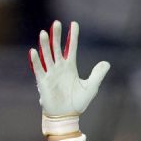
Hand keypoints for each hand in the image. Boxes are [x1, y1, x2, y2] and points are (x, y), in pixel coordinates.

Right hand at [30, 20, 110, 135]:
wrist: (67, 116)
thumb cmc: (77, 103)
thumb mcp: (91, 87)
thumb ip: (98, 74)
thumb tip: (106, 63)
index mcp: (70, 67)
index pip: (71, 48)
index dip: (72, 36)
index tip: (74, 24)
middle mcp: (59, 68)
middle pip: (57, 48)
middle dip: (56, 36)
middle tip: (56, 23)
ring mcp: (51, 74)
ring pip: (47, 56)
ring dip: (45, 45)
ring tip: (43, 33)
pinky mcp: (44, 82)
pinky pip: (39, 70)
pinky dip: (36, 61)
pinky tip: (33, 51)